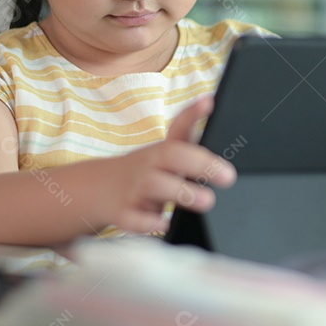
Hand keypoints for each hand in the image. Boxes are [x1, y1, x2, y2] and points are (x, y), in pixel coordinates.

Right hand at [105, 96, 235, 233]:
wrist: (97, 189)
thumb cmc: (144, 170)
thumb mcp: (165, 151)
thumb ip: (187, 129)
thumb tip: (209, 100)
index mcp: (162, 152)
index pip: (180, 129)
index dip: (193, 114)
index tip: (209, 103)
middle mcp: (149, 166)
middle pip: (172, 156)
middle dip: (201, 163)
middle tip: (228, 176)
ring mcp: (135, 189)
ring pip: (155, 186)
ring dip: (182, 193)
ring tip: (207, 200)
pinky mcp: (123, 214)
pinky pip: (133, 219)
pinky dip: (147, 223)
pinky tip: (163, 224)